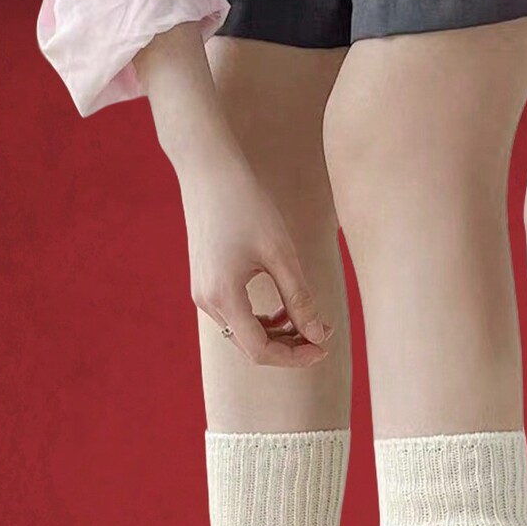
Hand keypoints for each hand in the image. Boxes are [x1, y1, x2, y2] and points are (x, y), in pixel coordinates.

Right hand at [134, 21, 331, 368]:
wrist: (207, 168)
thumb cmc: (247, 203)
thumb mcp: (281, 253)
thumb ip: (299, 299)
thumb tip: (318, 336)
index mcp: (224, 297)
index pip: (260, 351)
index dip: (295, 357)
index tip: (324, 348)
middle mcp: (207, 302)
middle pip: (251, 347)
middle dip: (289, 347)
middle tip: (323, 335)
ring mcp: (202, 294)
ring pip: (243, 334)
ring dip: (277, 334)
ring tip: (308, 321)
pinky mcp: (205, 284)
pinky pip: (235, 317)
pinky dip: (261, 320)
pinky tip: (284, 308)